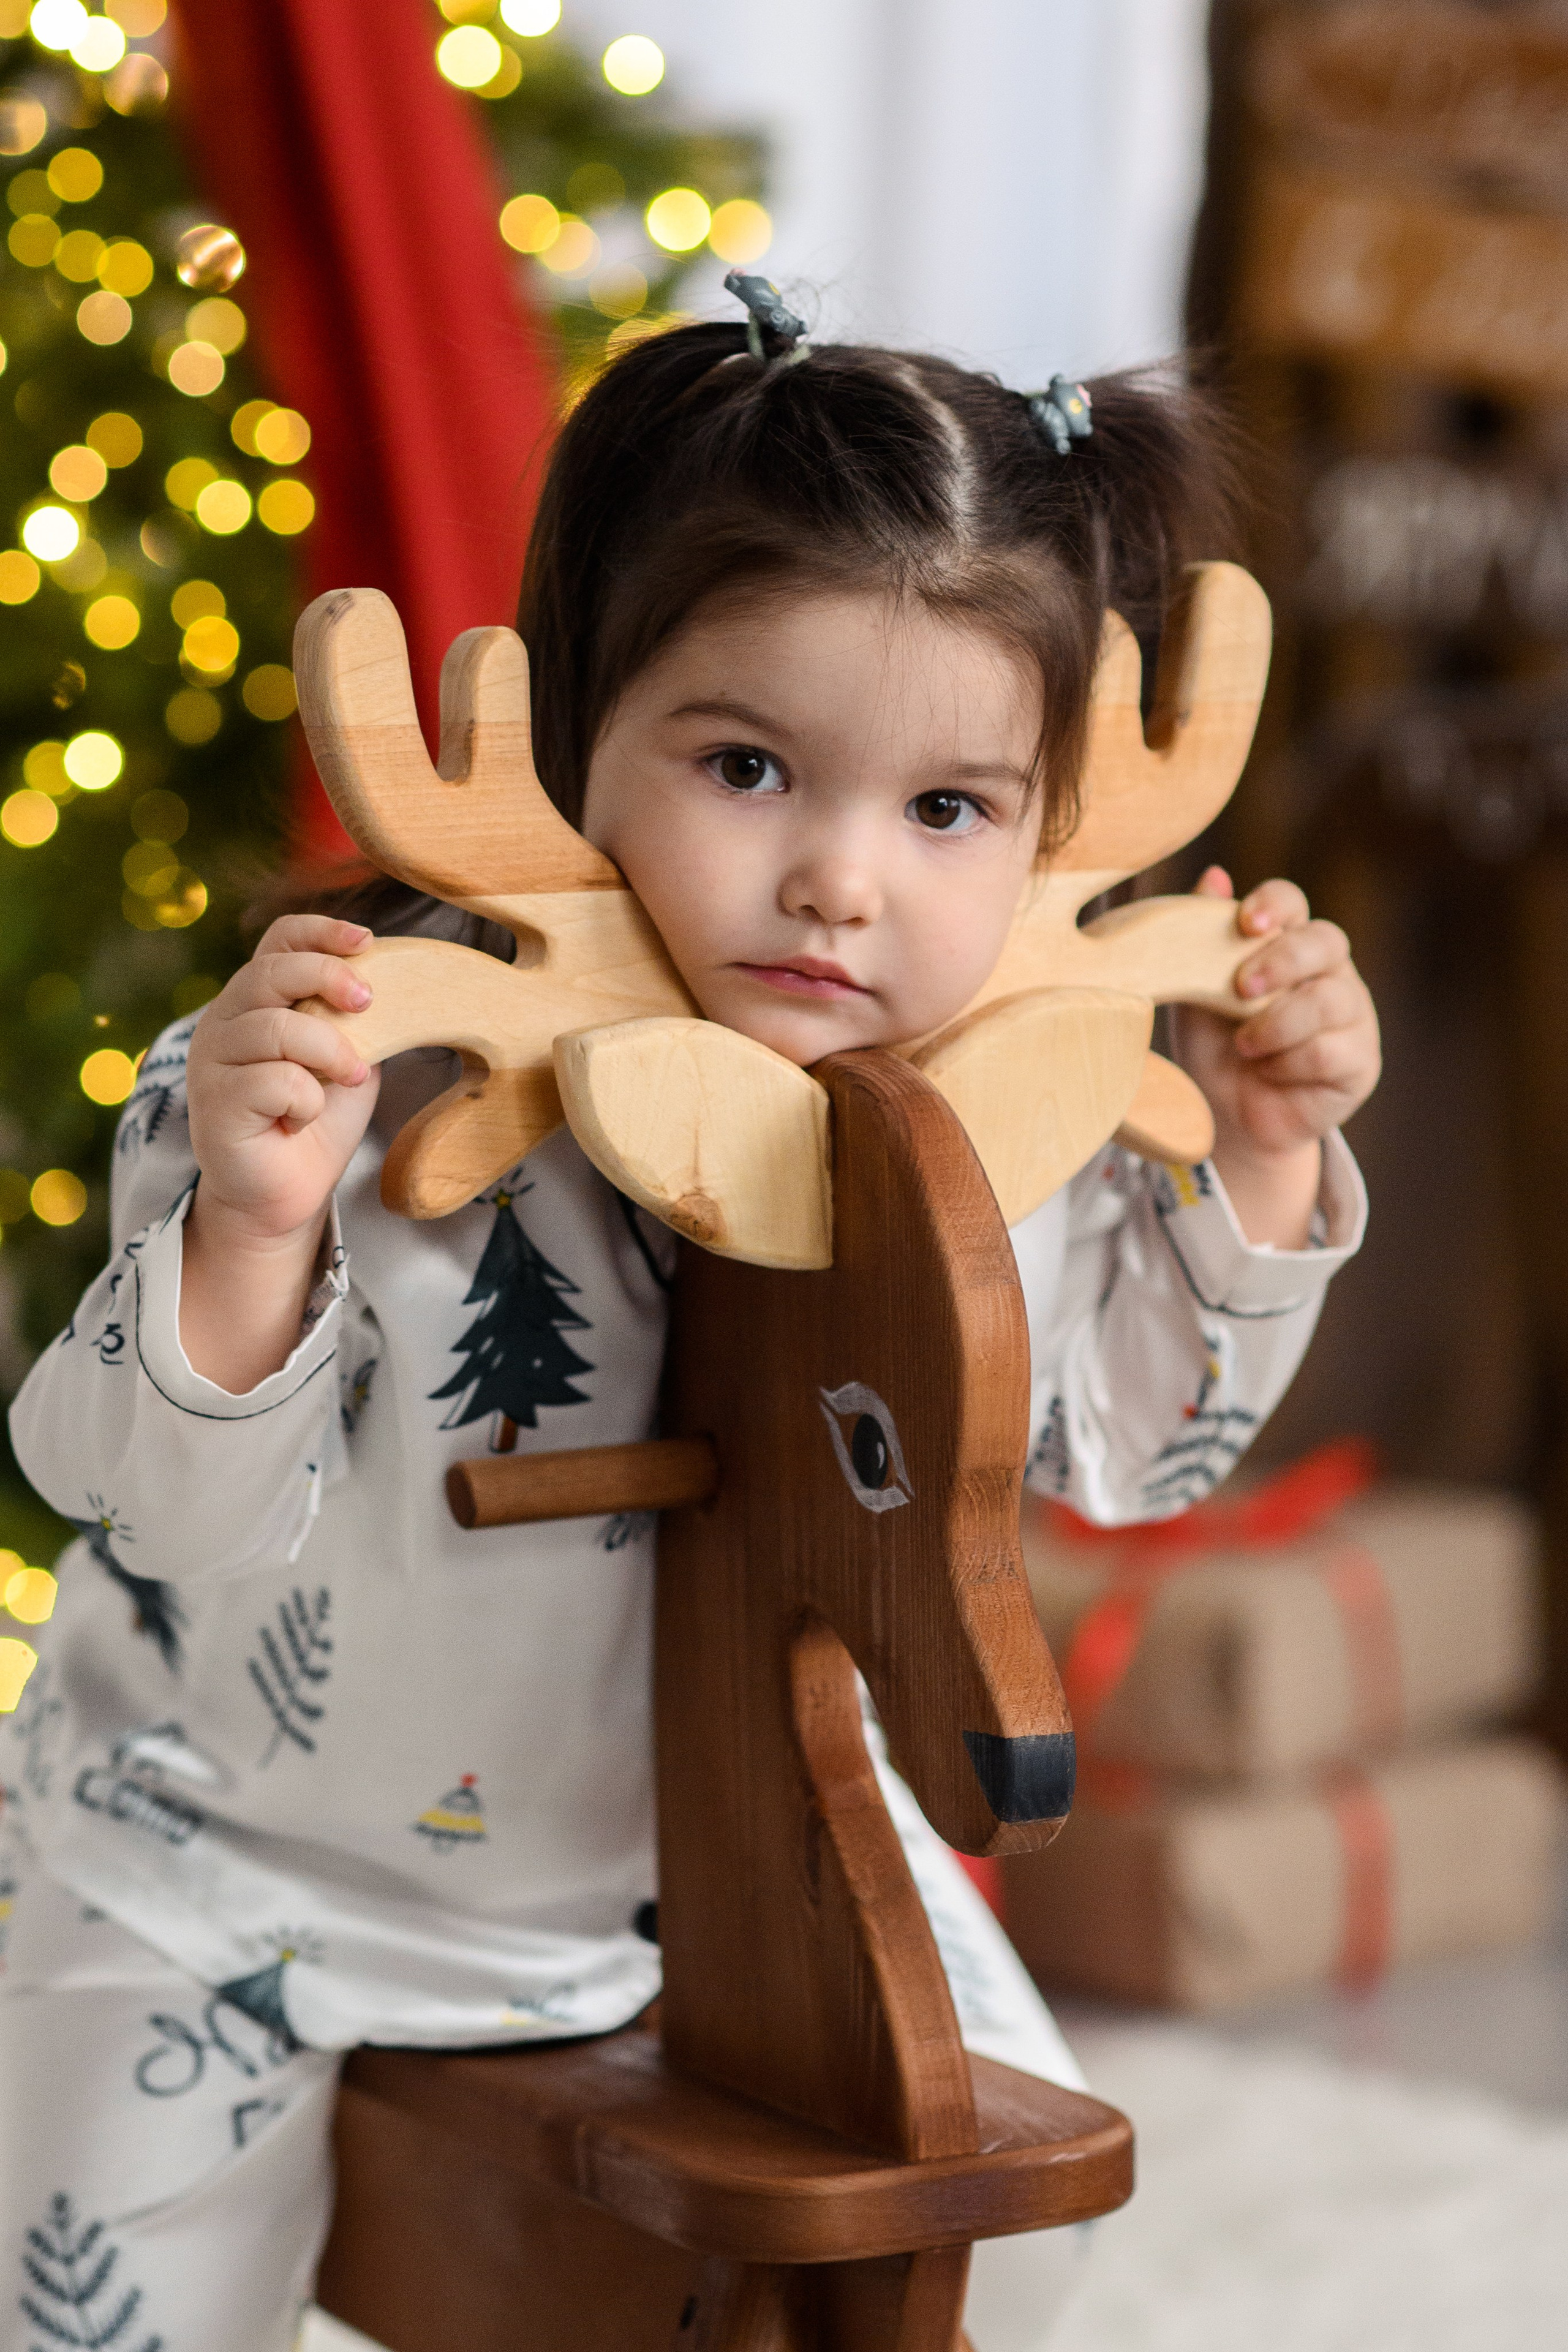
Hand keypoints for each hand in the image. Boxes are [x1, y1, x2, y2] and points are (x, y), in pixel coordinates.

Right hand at [186, 914, 380, 1241]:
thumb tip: (393, 979)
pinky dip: (306, 1101)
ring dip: (330, 1052)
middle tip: (368, 1002)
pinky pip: (274, 1081)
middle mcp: (224, 1021)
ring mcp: (212, 1061)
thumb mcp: (347, 1056)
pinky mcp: (214, 1103)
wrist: (285, 1195)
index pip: (277, 941)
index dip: (320, 931)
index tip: (366, 940)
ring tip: (350, 1077)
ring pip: (277, 1028)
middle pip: (271, 971)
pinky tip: (300, 1120)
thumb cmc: (316, 1121)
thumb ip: (356, 1018)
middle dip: (329, 978)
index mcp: (254, 1000)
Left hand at [1170, 869, 1379, 1246]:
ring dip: (1280, 1022)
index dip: (1274, 903)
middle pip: (1326, 940)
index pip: (1291, 903)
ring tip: (1245, 1045)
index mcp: (1283, 944)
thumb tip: (1212, 876)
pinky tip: (1269, 1073)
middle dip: (1283, 960)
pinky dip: (1291, 1064)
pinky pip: (1332, 1050)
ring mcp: (1350, 1014)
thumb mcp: (1196, 995)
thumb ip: (1200, 941)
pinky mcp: (1359, 1060)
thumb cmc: (1215, 1046)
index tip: (1245, 920)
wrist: (1229, 1119)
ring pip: (1330, 999)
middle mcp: (1325, 971)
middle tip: (1241, 987)